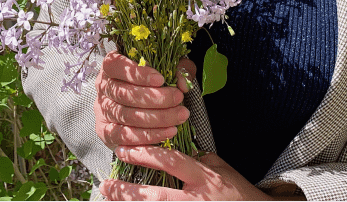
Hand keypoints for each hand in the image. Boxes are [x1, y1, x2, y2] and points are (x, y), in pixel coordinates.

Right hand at [94, 51, 193, 149]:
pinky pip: (125, 137)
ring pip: (126, 116)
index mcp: (111, 64)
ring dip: (156, 118)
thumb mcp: (169, 66)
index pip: (116, 65)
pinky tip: (168, 132)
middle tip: (179, 98)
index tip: (161, 79)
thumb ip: (178, 68)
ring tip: (179, 116)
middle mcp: (103, 87)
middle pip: (124, 94)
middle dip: (155, 98)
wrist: (143, 100)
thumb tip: (183, 84)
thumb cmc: (156, 77)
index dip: (138, 73)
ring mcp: (102, 111)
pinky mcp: (106, 132)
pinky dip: (148, 136)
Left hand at [99, 146, 272, 200]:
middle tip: (107, 184)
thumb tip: (179, 151)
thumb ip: (200, 160)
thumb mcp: (222, 169)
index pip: (173, 162)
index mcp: (205, 178)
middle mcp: (196, 199)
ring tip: (110, 198)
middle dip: (129, 191)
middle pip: (157, 196)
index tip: (126, 150)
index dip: (148, 155)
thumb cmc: (238, 193)